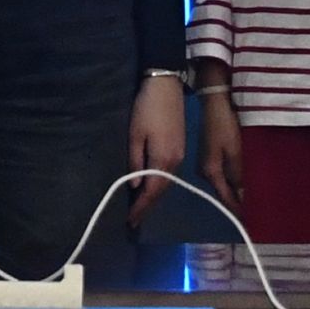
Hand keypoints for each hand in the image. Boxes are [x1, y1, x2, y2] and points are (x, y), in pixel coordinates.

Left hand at [125, 76, 187, 226]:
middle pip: (161, 191)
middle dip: (147, 207)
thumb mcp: (134, 135)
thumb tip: (134, 185)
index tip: (129, 221)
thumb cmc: (146, 108)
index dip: (140, 208)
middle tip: (133, 221)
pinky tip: (150, 186)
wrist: (166, 86)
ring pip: (166, 183)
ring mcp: (180, 155)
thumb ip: (135, 161)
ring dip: (153, 196)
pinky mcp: (180, 147)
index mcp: (163, 160)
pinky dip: (159, 184)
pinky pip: (169, 174)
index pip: (151, 192)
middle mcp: (175, 162)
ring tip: (139, 207)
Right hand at [199, 80, 245, 216]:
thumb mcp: (235, 151)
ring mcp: (208, 162)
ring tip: (257, 199)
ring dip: (238, 190)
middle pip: (225, 193)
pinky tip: (247, 181)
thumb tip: (244, 200)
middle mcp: (206, 172)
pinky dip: (236, 178)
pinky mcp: (213, 155)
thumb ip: (239, 176)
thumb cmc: (226, 125)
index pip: (226, 199)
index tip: (252, 222)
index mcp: (210, 172)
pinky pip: (225, 173)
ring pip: (225, 183)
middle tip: (260, 212)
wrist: (216, 101)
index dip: (239, 211)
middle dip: (240, 202)